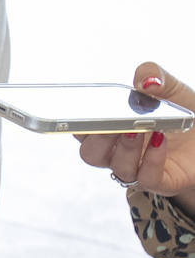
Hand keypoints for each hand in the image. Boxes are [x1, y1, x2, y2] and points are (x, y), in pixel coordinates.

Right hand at [78, 63, 194, 196]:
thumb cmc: (184, 112)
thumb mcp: (171, 87)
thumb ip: (153, 75)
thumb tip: (146, 80)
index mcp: (111, 128)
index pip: (81, 130)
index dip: (74, 124)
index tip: (79, 112)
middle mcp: (119, 151)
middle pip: (90, 154)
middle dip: (96, 140)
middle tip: (109, 123)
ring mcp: (138, 168)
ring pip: (117, 168)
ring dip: (125, 149)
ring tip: (139, 129)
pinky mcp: (161, 182)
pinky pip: (147, 178)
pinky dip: (151, 160)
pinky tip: (160, 140)